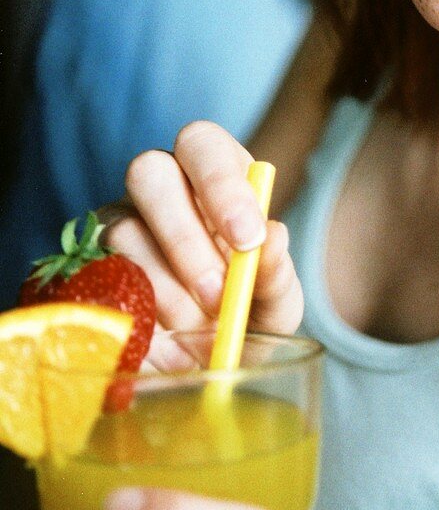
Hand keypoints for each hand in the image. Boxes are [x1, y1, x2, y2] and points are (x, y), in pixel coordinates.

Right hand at [99, 121, 303, 335]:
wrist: (210, 364)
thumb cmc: (248, 313)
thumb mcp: (275, 305)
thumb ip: (276, 274)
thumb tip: (271, 240)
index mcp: (212, 174)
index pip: (202, 144)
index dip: (222, 185)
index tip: (249, 240)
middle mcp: (159, 188)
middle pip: (148, 171)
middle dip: (184, 235)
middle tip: (217, 293)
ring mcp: (117, 224)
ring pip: (122, 233)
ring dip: (166, 288)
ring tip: (198, 324)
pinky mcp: (90, 271)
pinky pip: (98, 283)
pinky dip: (139, 316)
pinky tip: (168, 340)